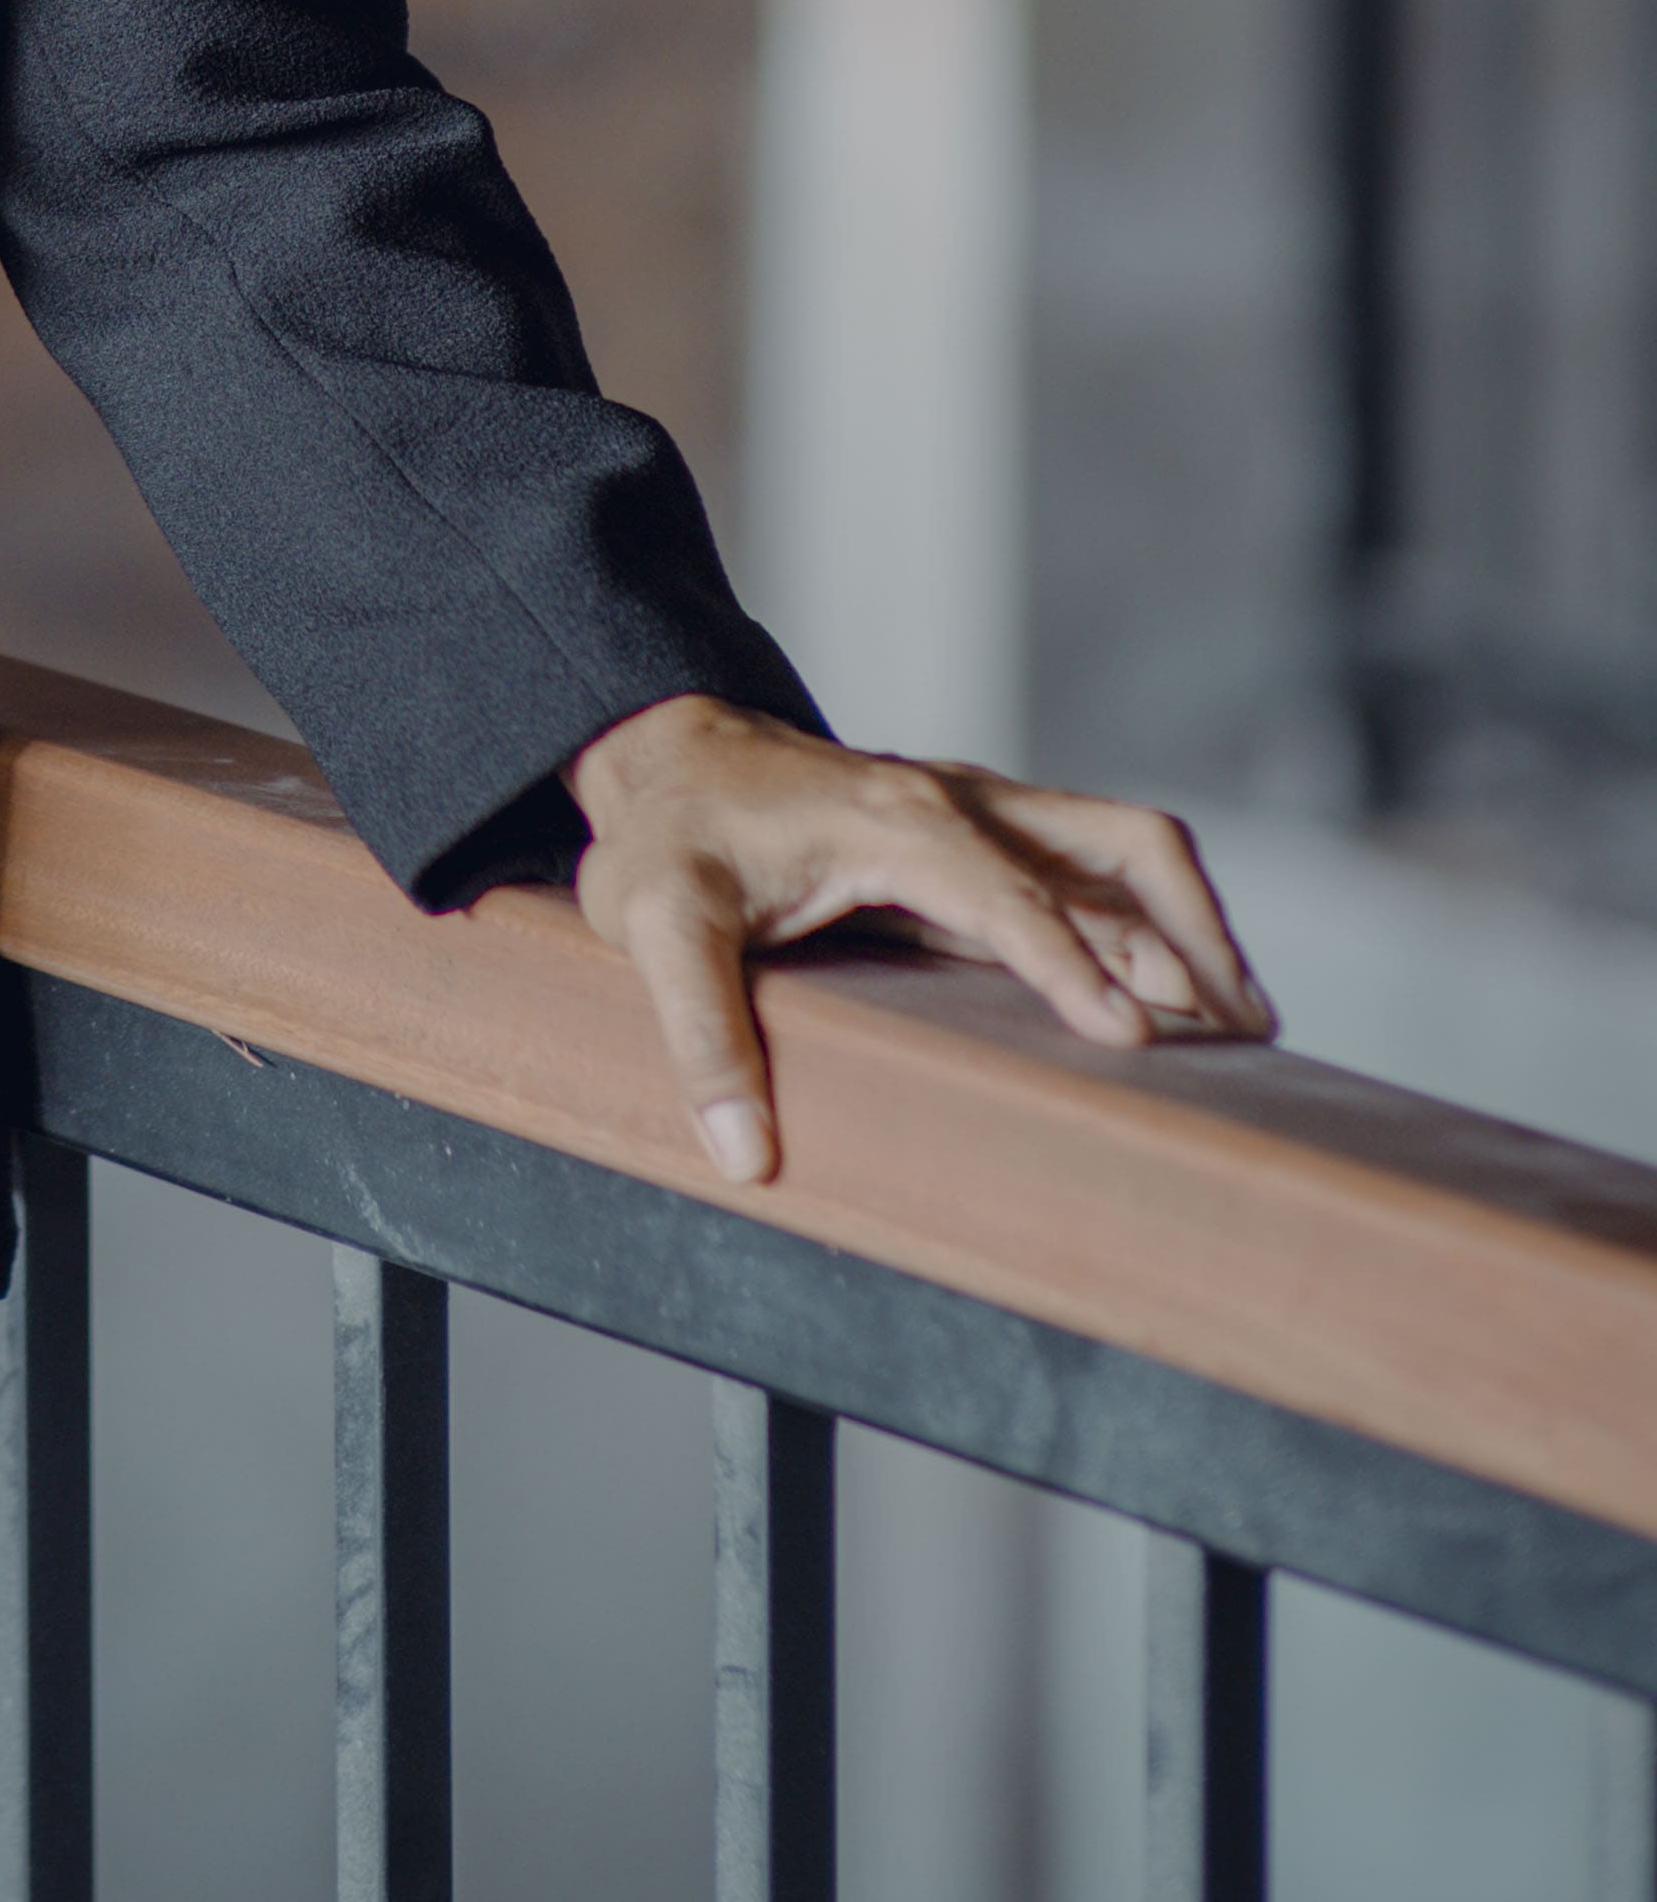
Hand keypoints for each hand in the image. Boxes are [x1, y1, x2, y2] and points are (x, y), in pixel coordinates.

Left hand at [567, 694, 1274, 1187]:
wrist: (661, 750)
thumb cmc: (667, 834)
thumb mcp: (654, 924)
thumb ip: (699, 1031)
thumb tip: (742, 1150)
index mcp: (903, 824)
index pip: (1017, 898)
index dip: (1073, 967)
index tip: (1134, 1039)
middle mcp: (962, 807)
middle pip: (1125, 845)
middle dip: (1198, 931)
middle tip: (1248, 1034)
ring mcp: (979, 817)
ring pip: (1124, 853)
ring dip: (1190, 928)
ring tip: (1242, 1029)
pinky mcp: (977, 841)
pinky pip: (1089, 873)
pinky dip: (1147, 926)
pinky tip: (1167, 995)